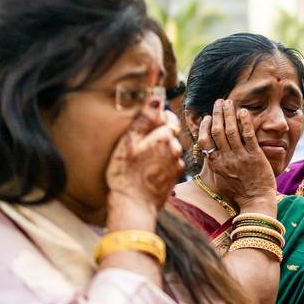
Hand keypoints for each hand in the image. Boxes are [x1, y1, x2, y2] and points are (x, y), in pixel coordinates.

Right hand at [106, 96, 183, 220]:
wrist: (134, 203)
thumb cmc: (126, 172)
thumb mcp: (129, 141)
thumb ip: (145, 119)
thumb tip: (156, 99)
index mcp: (165, 136)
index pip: (167, 116)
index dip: (156, 117)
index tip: (145, 123)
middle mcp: (176, 148)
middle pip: (169, 132)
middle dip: (157, 134)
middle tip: (139, 143)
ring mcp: (177, 163)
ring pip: (169, 148)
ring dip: (159, 149)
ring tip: (142, 159)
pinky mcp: (175, 176)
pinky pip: (169, 162)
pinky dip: (161, 162)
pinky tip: (148, 169)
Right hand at [198, 99, 277, 210]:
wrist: (256, 201)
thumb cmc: (239, 193)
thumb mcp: (219, 180)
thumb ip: (212, 166)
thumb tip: (205, 155)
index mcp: (216, 164)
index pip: (205, 140)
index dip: (205, 126)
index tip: (207, 117)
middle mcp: (226, 158)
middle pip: (217, 131)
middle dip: (217, 113)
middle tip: (219, 102)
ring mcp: (240, 157)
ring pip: (231, 130)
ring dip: (229, 113)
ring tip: (229, 102)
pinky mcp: (255, 156)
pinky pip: (248, 135)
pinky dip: (245, 122)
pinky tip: (243, 111)